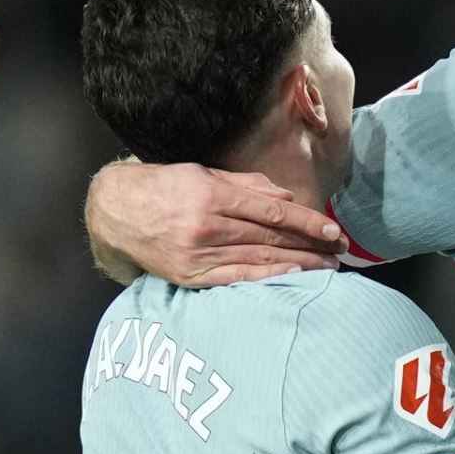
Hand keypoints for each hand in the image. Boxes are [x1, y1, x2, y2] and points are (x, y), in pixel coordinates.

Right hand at [86, 161, 347, 285]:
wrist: (114, 212)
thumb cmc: (164, 188)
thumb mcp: (204, 174)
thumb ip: (247, 185)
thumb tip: (285, 198)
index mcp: (213, 196)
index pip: (273, 213)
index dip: (307, 223)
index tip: (332, 230)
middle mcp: (207, 226)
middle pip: (272, 238)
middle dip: (311, 245)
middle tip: (340, 251)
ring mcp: (198, 254)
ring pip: (259, 259)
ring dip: (299, 264)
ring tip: (327, 268)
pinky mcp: (189, 276)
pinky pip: (236, 278)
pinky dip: (267, 278)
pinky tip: (292, 278)